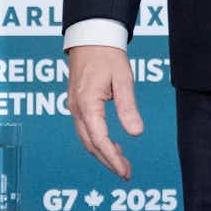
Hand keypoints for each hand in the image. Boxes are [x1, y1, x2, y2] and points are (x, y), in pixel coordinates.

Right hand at [67, 45, 141, 179]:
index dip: (112, 158)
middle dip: (108, 161)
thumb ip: (128, 107)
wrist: (90, 37)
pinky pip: (85, 129)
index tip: (125, 171)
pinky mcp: (77, 103)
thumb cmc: (107, 55)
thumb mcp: (123, 79)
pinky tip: (111, 144)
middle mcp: (76, 109)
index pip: (99, 140)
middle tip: (126, 173)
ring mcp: (74, 106)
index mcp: (87, 104)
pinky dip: (98, 141)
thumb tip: (136, 133)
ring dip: (103, 153)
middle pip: (90, 144)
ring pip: (86, 138)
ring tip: (121, 163)